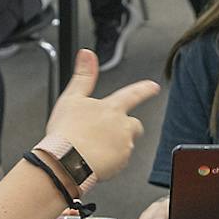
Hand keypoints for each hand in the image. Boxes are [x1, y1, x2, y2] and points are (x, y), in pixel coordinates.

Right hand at [41, 50, 159, 182]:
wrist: (64, 162)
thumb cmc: (65, 133)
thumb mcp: (71, 98)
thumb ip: (83, 76)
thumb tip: (87, 54)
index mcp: (112, 108)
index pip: (134, 94)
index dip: (144, 89)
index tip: (154, 87)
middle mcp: (122, 126)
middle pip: (135, 125)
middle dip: (128, 127)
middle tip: (108, 132)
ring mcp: (124, 146)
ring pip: (127, 144)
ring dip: (116, 144)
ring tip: (94, 148)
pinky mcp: (121, 164)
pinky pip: (120, 162)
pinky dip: (111, 161)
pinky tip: (95, 161)